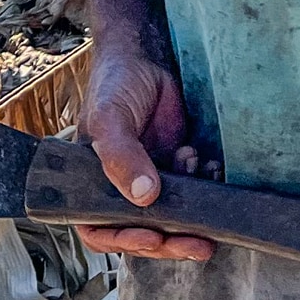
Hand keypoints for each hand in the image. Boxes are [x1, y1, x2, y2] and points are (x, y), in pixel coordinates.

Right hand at [76, 37, 216, 261]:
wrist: (147, 56)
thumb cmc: (115, 84)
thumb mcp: (110, 118)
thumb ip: (121, 156)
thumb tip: (145, 196)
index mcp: (91, 183)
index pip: (100, 229)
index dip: (124, 241)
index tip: (153, 239)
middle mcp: (120, 187)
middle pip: (143, 231)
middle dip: (171, 240)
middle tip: (197, 243)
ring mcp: (151, 178)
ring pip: (172, 217)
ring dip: (192, 212)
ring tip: (203, 189)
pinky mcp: (177, 167)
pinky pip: (194, 191)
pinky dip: (206, 185)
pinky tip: (207, 165)